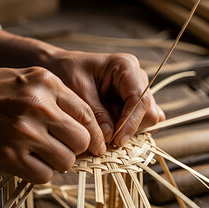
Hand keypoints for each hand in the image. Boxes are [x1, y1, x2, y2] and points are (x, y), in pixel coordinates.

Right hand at [0, 67, 104, 183]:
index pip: (87, 114)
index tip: (92, 142)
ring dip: (58, 160)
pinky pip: (44, 175)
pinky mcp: (9, 156)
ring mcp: (24, 132)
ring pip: (66, 161)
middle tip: (63, 145)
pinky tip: (28, 160)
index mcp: (46, 82)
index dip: (94, 132)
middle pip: (82, 140)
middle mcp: (39, 106)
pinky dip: (40, 172)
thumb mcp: (27, 78)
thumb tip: (87, 123)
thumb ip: (58, 96)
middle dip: (76, 147)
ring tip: (42, 152)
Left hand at [46, 50, 164, 146]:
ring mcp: (138, 90)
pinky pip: (140, 122)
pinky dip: (127, 130)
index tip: (117, 140)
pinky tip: (111, 127)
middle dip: (130, 128)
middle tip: (107, 137)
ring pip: (147, 120)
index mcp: (126, 67)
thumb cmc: (67, 73)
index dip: (131, 123)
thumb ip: (96, 115)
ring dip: (127, 130)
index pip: (141, 100)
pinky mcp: (134, 103)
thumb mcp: (77, 93)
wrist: (59, 68)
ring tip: (103, 127)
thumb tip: (111, 137)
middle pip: (149, 112)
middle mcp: (137, 78)